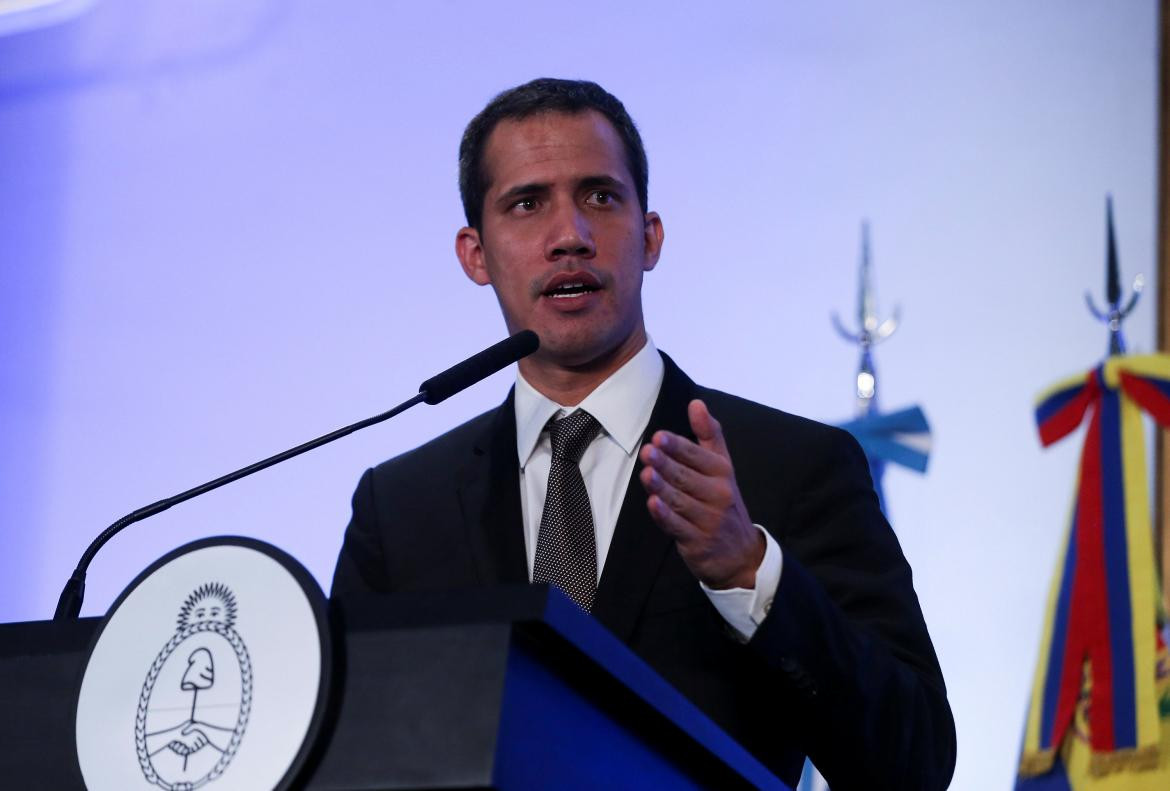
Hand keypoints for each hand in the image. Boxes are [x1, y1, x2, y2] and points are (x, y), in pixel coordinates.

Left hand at [638, 399, 763, 588]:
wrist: (741, 555)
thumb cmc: (723, 503)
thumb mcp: (723, 467)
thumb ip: (709, 435)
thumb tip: (696, 403)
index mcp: (723, 473)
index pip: (699, 456)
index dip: (678, 447)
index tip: (659, 437)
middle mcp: (719, 495)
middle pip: (687, 477)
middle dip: (667, 464)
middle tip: (648, 452)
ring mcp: (709, 520)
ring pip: (680, 500)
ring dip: (662, 487)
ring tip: (646, 473)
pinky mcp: (697, 542)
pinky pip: (678, 526)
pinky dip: (665, 516)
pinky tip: (653, 503)